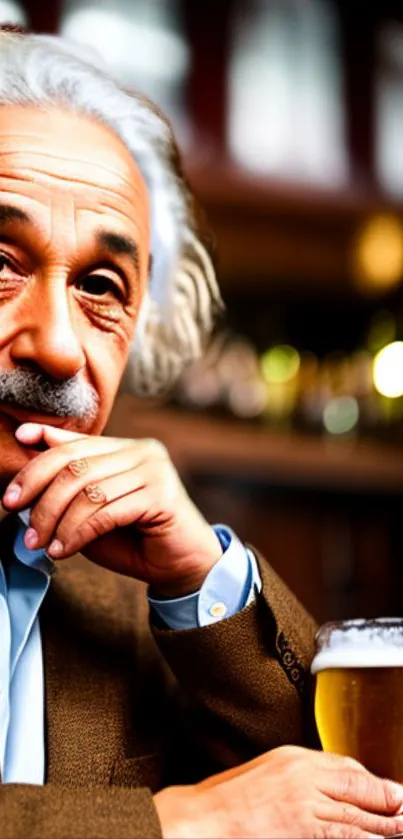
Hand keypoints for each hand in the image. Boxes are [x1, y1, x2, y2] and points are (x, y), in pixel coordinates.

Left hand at [2, 423, 221, 595]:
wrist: (182, 566)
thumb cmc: (135, 540)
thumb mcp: (92, 512)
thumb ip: (69, 491)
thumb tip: (25, 480)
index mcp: (126, 448)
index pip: (73, 446)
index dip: (38, 460)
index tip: (12, 485)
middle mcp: (142, 451)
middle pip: (75, 466)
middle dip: (42, 499)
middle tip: (26, 529)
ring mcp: (154, 470)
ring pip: (87, 490)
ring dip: (57, 522)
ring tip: (42, 545)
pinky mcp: (161, 495)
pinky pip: (106, 512)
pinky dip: (78, 533)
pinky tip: (64, 550)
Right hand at [154, 746, 402, 838]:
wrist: (201, 818)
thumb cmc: (227, 799)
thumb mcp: (268, 772)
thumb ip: (301, 777)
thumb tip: (333, 789)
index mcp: (296, 759)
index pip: (347, 768)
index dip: (375, 783)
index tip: (394, 794)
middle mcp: (304, 776)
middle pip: (359, 787)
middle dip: (391, 800)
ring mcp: (305, 804)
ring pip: (357, 813)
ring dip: (388, 823)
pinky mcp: (302, 828)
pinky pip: (343, 833)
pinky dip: (365, 835)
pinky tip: (379, 838)